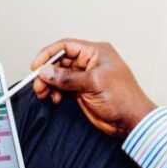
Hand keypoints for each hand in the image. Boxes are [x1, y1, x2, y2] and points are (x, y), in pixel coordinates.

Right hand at [31, 39, 157, 135]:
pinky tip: (55, 99)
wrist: (130, 121)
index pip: (66, 46)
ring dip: (49, 84)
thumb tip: (45, 72)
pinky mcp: (81, 90)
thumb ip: (67, 77)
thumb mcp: (93, 83)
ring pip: (59, 75)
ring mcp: (85, 77)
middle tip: (38, 85)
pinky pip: (62, 87)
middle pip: (60, 61)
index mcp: (96, 52)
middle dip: (47, 73)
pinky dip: (55, 92)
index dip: (49, 54)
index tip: (36, 66)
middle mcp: (89, 62)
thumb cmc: (122, 98)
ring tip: (43, 94)